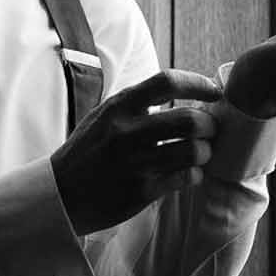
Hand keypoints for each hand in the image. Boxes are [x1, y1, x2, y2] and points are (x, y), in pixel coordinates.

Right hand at [51, 69, 223, 234]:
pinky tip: (188, 174)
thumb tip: (187, 90)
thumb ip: (138, 103)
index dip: (199, 83)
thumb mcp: (105, 115)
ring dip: (205, 152)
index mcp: (119, 107)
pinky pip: (185, 178)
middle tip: (208, 131)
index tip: (215, 92)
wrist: (60, 194)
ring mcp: (134, 163)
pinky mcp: (140, 191)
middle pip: (190, 120)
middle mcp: (126, 132)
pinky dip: (194, 174)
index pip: (168, 82)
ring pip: (193, 151)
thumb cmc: (90, 151)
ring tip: (199, 154)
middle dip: (209, 126)